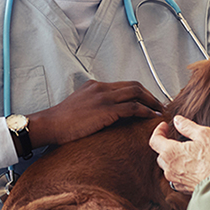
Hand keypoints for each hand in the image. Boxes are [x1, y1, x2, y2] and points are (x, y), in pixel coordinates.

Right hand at [29, 80, 161, 147]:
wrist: (50, 125)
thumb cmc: (61, 122)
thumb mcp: (78, 106)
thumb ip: (92, 105)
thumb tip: (104, 116)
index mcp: (94, 86)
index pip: (123, 85)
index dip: (139, 92)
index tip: (147, 101)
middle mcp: (101, 88)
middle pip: (133, 85)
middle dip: (149, 95)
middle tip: (159, 105)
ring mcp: (103, 97)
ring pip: (136, 93)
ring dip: (151, 102)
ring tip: (160, 111)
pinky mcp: (106, 110)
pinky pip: (132, 108)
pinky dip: (145, 111)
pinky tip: (151, 117)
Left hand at [149, 116, 209, 192]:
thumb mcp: (204, 135)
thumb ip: (187, 126)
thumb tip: (177, 120)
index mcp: (170, 152)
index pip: (154, 140)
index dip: (158, 131)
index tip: (165, 126)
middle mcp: (168, 167)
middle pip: (160, 154)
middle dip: (165, 145)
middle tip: (176, 139)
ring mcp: (175, 179)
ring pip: (167, 166)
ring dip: (173, 158)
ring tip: (186, 153)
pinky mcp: (183, 188)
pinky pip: (176, 177)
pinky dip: (180, 170)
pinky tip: (191, 167)